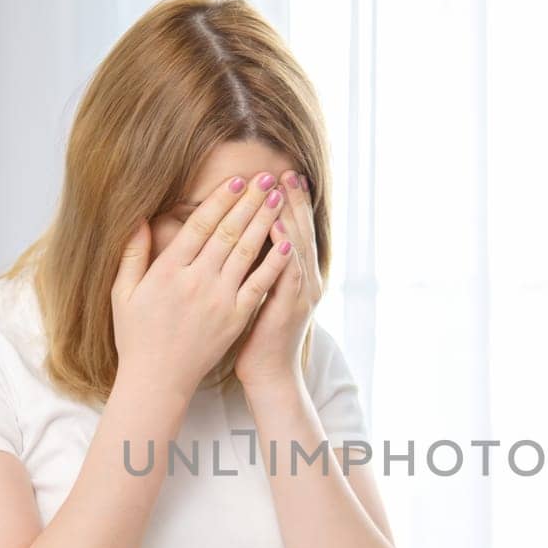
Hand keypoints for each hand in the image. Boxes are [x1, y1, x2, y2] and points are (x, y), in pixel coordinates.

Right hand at [111, 173, 295, 400]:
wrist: (158, 380)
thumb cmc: (136, 336)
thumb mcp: (124, 293)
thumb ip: (132, 254)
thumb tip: (137, 217)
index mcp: (168, 272)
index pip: (199, 227)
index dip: (220, 201)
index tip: (236, 180)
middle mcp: (196, 282)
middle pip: (228, 233)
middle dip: (249, 202)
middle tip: (266, 177)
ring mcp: (219, 301)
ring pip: (246, 253)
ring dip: (265, 223)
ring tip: (278, 198)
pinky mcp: (235, 319)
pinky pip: (259, 285)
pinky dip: (274, 263)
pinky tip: (287, 243)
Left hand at [235, 169, 319, 392]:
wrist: (268, 376)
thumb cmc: (257, 337)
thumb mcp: (259, 295)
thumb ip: (257, 267)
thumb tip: (244, 240)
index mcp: (295, 276)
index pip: (294, 231)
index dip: (289, 204)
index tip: (280, 176)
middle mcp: (304, 280)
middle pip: (300, 231)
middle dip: (293, 201)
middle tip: (285, 171)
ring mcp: (300, 294)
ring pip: (298, 246)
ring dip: (291, 216)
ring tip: (282, 189)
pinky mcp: (289, 308)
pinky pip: (288, 274)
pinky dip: (284, 249)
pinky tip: (277, 228)